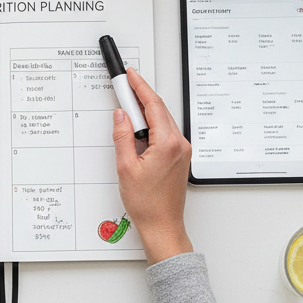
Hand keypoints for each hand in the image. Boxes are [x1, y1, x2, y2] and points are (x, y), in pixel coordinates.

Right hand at [112, 68, 192, 264]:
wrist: (162, 226)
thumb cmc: (147, 204)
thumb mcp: (126, 167)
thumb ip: (122, 136)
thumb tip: (121, 115)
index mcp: (167, 143)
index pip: (153, 104)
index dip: (139, 86)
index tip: (130, 76)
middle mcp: (179, 144)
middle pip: (160, 109)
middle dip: (141, 96)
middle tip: (124, 87)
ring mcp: (182, 151)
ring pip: (163, 120)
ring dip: (146, 111)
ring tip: (127, 109)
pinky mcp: (180, 157)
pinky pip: (166, 132)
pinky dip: (152, 125)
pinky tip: (139, 128)